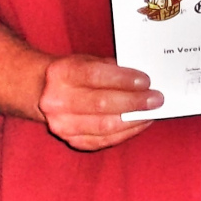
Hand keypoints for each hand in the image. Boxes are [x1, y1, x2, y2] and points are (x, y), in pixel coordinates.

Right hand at [37, 55, 160, 150]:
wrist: (43, 92)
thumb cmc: (74, 74)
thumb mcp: (88, 60)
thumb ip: (112, 68)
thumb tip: (144, 82)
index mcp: (62, 73)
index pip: (96, 76)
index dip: (124, 79)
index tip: (146, 81)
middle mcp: (57, 100)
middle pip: (102, 103)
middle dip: (134, 102)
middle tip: (156, 99)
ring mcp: (62, 124)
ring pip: (104, 126)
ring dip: (133, 120)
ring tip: (151, 112)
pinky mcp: (71, 140)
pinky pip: (103, 140)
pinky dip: (126, 133)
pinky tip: (140, 124)